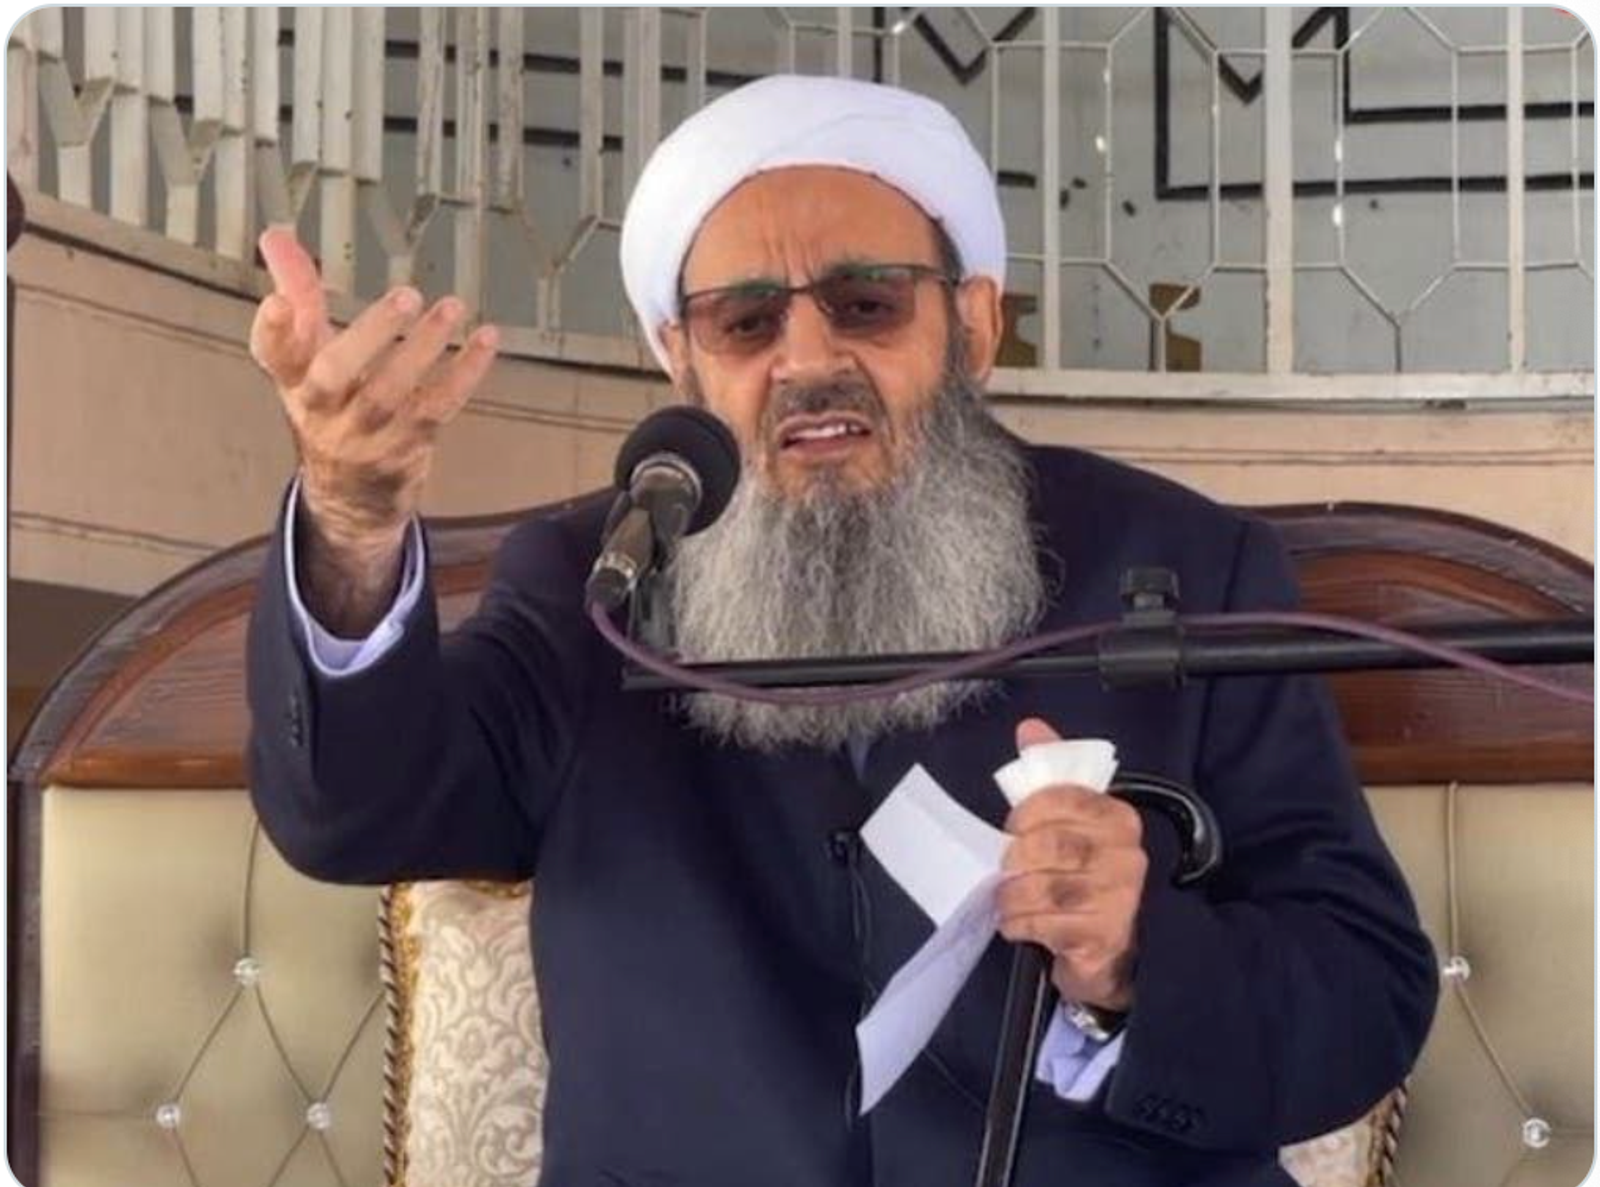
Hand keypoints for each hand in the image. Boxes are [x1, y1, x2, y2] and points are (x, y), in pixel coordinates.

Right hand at [250, 226, 498, 551]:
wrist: (351, 496)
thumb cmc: (329, 407)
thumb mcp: (306, 357)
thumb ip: (298, 293)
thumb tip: (276, 234)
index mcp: (294, 382)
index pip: (273, 356)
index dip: (272, 331)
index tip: (278, 302)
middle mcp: (324, 411)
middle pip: (335, 376)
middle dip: (369, 334)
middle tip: (405, 295)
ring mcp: (367, 433)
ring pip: (392, 392)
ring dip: (425, 347)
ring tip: (452, 307)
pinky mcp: (409, 443)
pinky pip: (439, 407)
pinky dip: (465, 373)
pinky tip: (486, 339)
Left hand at [996, 718, 1148, 1011]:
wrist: (1106, 951)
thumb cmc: (1080, 878)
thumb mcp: (1067, 823)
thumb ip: (1050, 774)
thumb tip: (1031, 728)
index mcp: (1118, 818)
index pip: (1063, 798)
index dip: (1025, 812)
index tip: (1012, 829)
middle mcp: (1127, 856)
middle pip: (1051, 845)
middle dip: (1015, 858)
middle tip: (1006, 869)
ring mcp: (1120, 899)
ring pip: (1045, 887)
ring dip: (1012, 895)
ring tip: (1008, 899)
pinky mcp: (1104, 938)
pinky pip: (1046, 924)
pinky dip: (1020, 923)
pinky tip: (1018, 923)